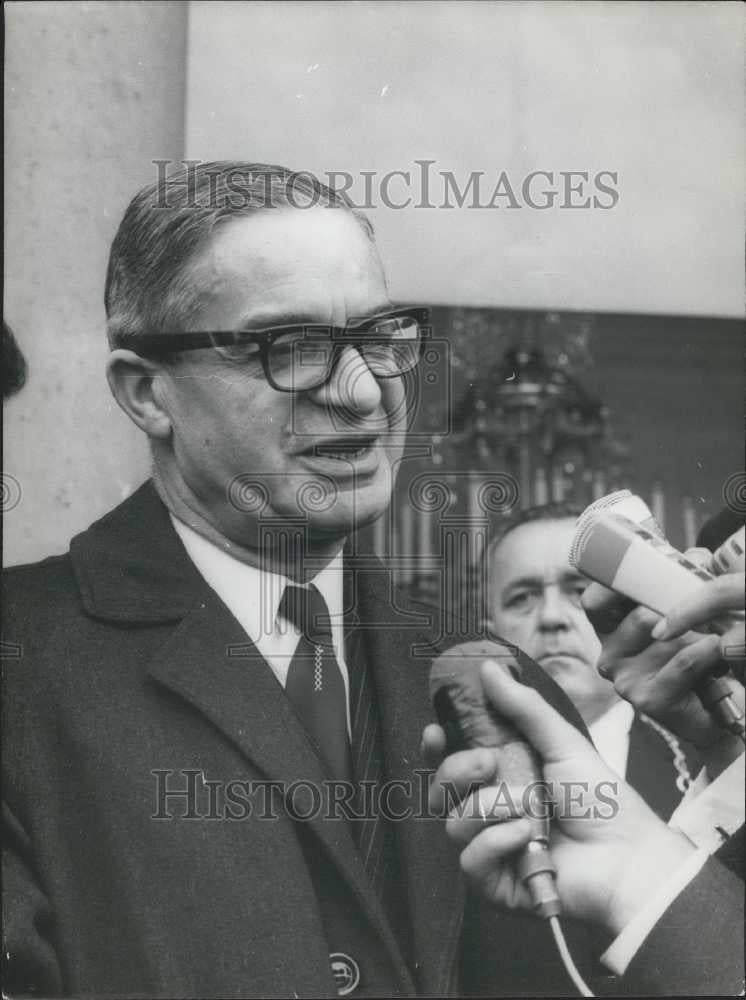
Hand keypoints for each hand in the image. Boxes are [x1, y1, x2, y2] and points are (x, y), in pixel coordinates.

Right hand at [423, 661, 695, 936]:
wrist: (626, 855)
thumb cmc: (600, 797)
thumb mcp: (561, 741)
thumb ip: (522, 705)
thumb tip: (487, 666)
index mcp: (503, 776)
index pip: (452, 760)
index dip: (437, 747)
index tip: (436, 730)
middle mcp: (491, 811)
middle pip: (441, 790)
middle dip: (457, 771)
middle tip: (489, 763)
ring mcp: (492, 848)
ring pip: (453, 823)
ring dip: (489, 809)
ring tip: (528, 808)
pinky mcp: (496, 884)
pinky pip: (470, 860)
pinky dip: (496, 843)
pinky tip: (526, 837)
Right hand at [584, 567, 743, 772]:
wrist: (718, 712)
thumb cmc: (697, 657)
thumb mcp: (683, 614)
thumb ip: (681, 584)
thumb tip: (697, 557)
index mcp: (610, 632)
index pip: (594, 602)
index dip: (614, 584)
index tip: (645, 571)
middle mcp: (610, 656)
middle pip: (635, 613)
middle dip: (675, 602)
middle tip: (702, 595)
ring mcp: (625, 679)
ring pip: (659, 631)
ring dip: (695, 627)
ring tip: (713, 631)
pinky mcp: (647, 699)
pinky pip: (683, 660)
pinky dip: (707, 651)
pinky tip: (718, 649)